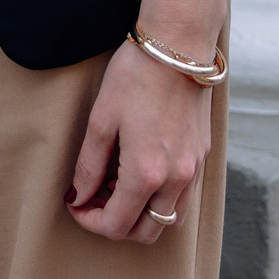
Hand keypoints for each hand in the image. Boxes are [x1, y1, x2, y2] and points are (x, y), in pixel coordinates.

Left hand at [65, 0, 230, 243]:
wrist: (178, 47)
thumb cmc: (135, 77)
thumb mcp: (101, 119)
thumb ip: (89, 165)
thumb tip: (78, 197)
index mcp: (146, 173)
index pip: (117, 224)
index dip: (90, 221)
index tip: (76, 205)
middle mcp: (176, 179)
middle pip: (146, 232)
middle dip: (117, 224)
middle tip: (94, 199)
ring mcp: (194, 169)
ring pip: (170, 219)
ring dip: (141, 214)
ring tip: (116, 185)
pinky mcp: (202, 156)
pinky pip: (183, 197)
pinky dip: (161, 198)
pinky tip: (141, 171)